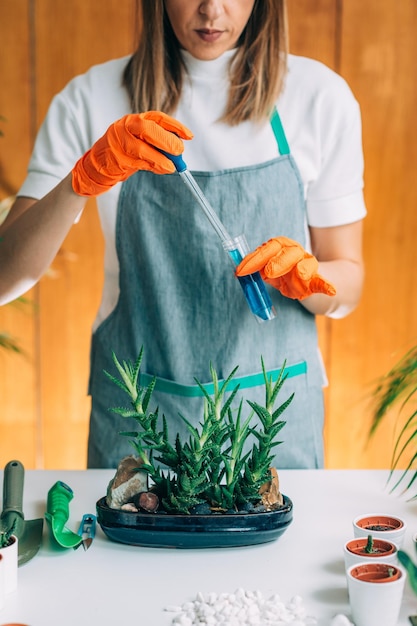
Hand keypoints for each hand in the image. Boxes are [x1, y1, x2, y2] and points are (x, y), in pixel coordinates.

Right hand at [72, 111, 192, 196]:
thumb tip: (179, 152)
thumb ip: (157, 144)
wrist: (96, 166)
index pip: (158, 118)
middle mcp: (125, 127)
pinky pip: (138, 163)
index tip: (189, 136)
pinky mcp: (115, 158)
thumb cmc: (123, 154)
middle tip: (180, 151)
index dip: (175, 126)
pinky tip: (162, 169)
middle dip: (167, 140)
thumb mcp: (140, 143)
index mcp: (134, 120)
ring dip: (161, 159)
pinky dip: (153, 167)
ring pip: (143, 148)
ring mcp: (118, 142)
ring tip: (172, 167)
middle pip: (149, 129)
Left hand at [236, 236, 335, 299]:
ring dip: (303, 270)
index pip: (268, 248)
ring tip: (301, 275)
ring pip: (307, 264)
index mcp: (280, 247)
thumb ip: (255, 269)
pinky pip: (323, 282)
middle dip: (278, 262)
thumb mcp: (266, 270)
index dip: (254, 258)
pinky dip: (327, 286)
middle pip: (288, 253)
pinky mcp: (317, 280)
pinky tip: (331, 291)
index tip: (241, 271)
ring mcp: (308, 265)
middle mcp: (295, 252)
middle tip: (268, 272)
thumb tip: (237, 272)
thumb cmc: (281, 272)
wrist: (304, 279)